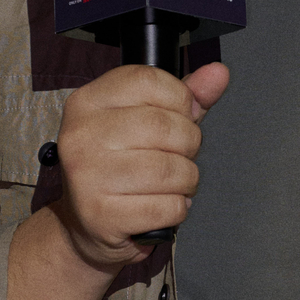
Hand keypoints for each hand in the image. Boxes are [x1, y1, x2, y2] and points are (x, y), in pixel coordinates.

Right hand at [51, 60, 229, 271]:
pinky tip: (162, 206)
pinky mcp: (101, 215)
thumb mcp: (146, 122)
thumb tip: (218, 73)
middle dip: (188, 145)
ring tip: (172, 184)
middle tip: (178, 157)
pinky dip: (177, 209)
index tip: (180, 117)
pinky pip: (167, 207)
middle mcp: (81, 135)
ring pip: (170, 170)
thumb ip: (183, 98)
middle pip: (164, 126)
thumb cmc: (119, 168)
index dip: (179, 100)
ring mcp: (87, 176)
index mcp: (88, 102)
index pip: (148, 80)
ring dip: (186, 180)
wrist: (84, 226)